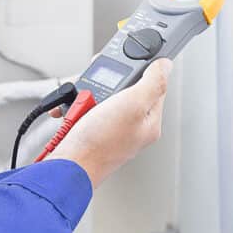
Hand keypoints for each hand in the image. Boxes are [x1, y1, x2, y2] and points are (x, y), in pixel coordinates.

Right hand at [46, 59, 172, 187]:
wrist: (66, 167)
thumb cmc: (99, 144)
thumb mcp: (133, 104)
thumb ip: (153, 82)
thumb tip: (166, 64)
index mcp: (149, 121)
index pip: (153, 85)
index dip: (140, 70)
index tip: (126, 64)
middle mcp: (131, 126)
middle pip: (123, 87)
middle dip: (105, 82)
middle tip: (97, 89)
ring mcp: (109, 129)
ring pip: (100, 95)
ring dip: (85, 92)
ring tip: (81, 103)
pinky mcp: (90, 131)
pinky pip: (82, 107)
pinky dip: (73, 105)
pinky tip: (72, 110)